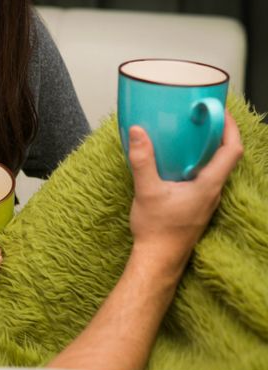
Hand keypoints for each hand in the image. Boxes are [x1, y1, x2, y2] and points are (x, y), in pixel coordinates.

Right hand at [128, 111, 242, 275]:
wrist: (158, 259)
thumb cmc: (158, 230)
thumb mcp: (147, 191)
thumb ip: (142, 160)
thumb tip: (137, 132)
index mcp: (208, 185)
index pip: (231, 151)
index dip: (230, 127)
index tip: (219, 110)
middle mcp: (212, 191)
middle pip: (226, 156)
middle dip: (218, 132)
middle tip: (202, 114)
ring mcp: (205, 198)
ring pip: (215, 166)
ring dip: (207, 146)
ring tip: (190, 130)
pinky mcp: (195, 203)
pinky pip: (202, 175)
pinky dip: (196, 160)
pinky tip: (175, 157)